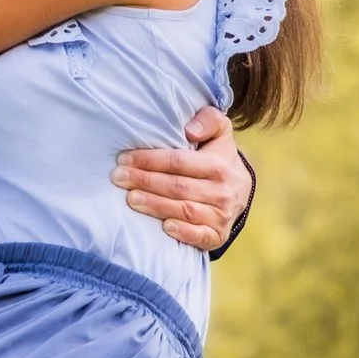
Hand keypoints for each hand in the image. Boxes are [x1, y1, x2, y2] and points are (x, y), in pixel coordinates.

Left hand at [113, 105, 251, 252]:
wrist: (240, 192)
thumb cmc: (219, 158)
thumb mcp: (220, 133)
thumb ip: (209, 120)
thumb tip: (190, 131)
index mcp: (220, 165)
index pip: (179, 162)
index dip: (149, 160)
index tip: (124, 158)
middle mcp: (223, 191)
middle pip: (178, 187)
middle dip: (144, 181)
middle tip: (118, 178)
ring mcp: (222, 216)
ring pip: (184, 210)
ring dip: (155, 205)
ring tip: (130, 199)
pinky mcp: (218, 236)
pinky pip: (200, 236)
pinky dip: (182, 232)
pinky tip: (163, 227)